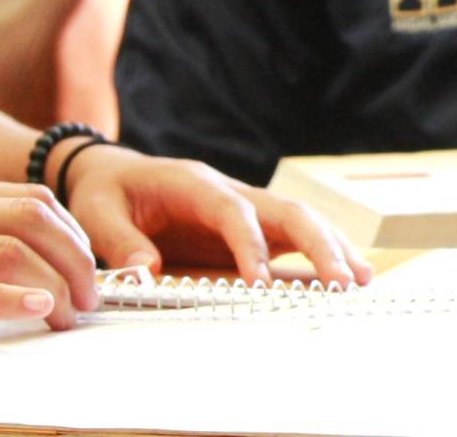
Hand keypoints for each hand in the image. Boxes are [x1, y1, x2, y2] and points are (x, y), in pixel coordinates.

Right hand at [0, 176, 98, 371]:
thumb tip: (22, 263)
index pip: (26, 197)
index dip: (72, 234)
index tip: (89, 269)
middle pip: (29, 215)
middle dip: (76, 256)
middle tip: (90, 297)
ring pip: (7, 248)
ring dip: (55, 282)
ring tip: (70, 314)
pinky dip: (9, 302)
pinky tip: (35, 312)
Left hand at [56, 144, 373, 288]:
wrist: (107, 173)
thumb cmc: (105, 192)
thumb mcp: (96, 212)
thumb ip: (120, 241)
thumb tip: (148, 272)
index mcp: (190, 182)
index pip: (231, 210)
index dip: (250, 244)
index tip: (260, 282)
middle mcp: (225, 189)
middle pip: (282, 208)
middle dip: (315, 243)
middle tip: (340, 282)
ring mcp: (241, 204)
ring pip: (297, 218)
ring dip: (330, 245)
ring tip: (360, 279)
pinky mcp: (246, 224)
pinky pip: (290, 234)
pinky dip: (321, 250)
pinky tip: (346, 273)